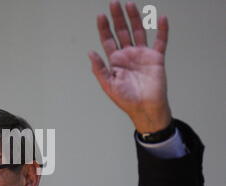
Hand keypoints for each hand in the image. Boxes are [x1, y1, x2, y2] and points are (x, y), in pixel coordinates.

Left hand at [89, 1, 171, 133]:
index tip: (101, 16)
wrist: (145, 108)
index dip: (104, 28)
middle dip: (118, 17)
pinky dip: (162, 30)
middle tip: (114, 3)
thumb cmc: (126, 100)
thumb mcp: (108, 85)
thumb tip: (90, 53)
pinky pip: (160, 41)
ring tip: (130, 5)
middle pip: (122, 31)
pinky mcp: (156, 58)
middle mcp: (128, 55)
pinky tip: (160, 18)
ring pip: (138, 31)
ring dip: (135, 18)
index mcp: (115, 61)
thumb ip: (99, 69)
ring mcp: (142, 55)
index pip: (108, 40)